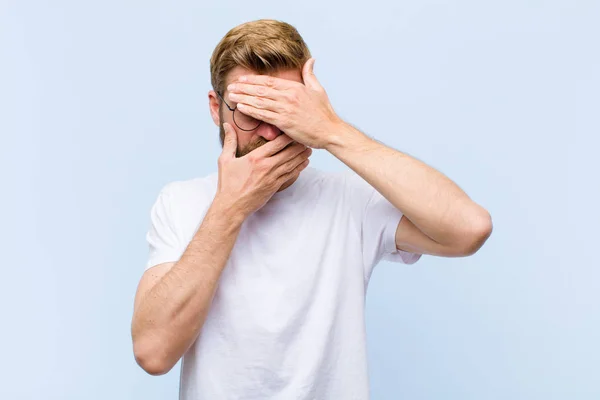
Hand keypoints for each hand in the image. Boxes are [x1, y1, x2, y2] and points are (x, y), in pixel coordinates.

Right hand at [214, 123, 311, 217]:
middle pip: (288, 153)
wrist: (232, 206)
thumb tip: (227, 125)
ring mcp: (272, 178)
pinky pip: (290, 175)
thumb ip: (229, 141)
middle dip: (298, 145)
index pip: (276, 143)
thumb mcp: (224, 160)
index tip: (293, 130)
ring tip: (309, 149)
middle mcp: (266, 166)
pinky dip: (298, 168)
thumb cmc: (227, 183)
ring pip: (291, 164)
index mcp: (256, 157)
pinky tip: (304, 163)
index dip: (287, 136)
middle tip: (306, 139)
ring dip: (301, 156)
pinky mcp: (275, 186)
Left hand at [227, 58, 341, 148]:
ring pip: (259, 101)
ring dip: (243, 98)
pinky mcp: (284, 122)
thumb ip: (310, 74)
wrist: (330, 131)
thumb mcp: (318, 89)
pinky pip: (263, 115)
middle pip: (261, 90)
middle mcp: (288, 96)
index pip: (269, 81)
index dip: (253, 80)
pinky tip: (241, 108)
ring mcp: (285, 109)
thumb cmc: (324, 113)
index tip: (241, 80)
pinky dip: (251, 110)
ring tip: (231, 96)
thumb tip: (311, 59)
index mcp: (295, 87)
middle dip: (243, 88)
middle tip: (231, 87)